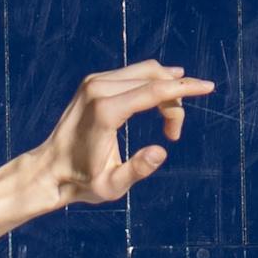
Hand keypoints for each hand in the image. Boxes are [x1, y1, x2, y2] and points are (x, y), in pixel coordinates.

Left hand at [28, 60, 214, 206]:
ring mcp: (93, 82)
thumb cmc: (80, 182)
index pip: (155, 89)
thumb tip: (161, 149)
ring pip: (145, 71)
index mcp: (105, 110)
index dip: (186, 88)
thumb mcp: (110, 186)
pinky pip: (131, 74)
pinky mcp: (91, 82)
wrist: (47, 171)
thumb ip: (137, 170)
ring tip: (169, 122)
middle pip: (154, 78)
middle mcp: (98, 88)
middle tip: (174, 132)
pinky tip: (159, 99)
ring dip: (165, 90)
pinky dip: (150, 84)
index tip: (210, 88)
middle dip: (175, 97)